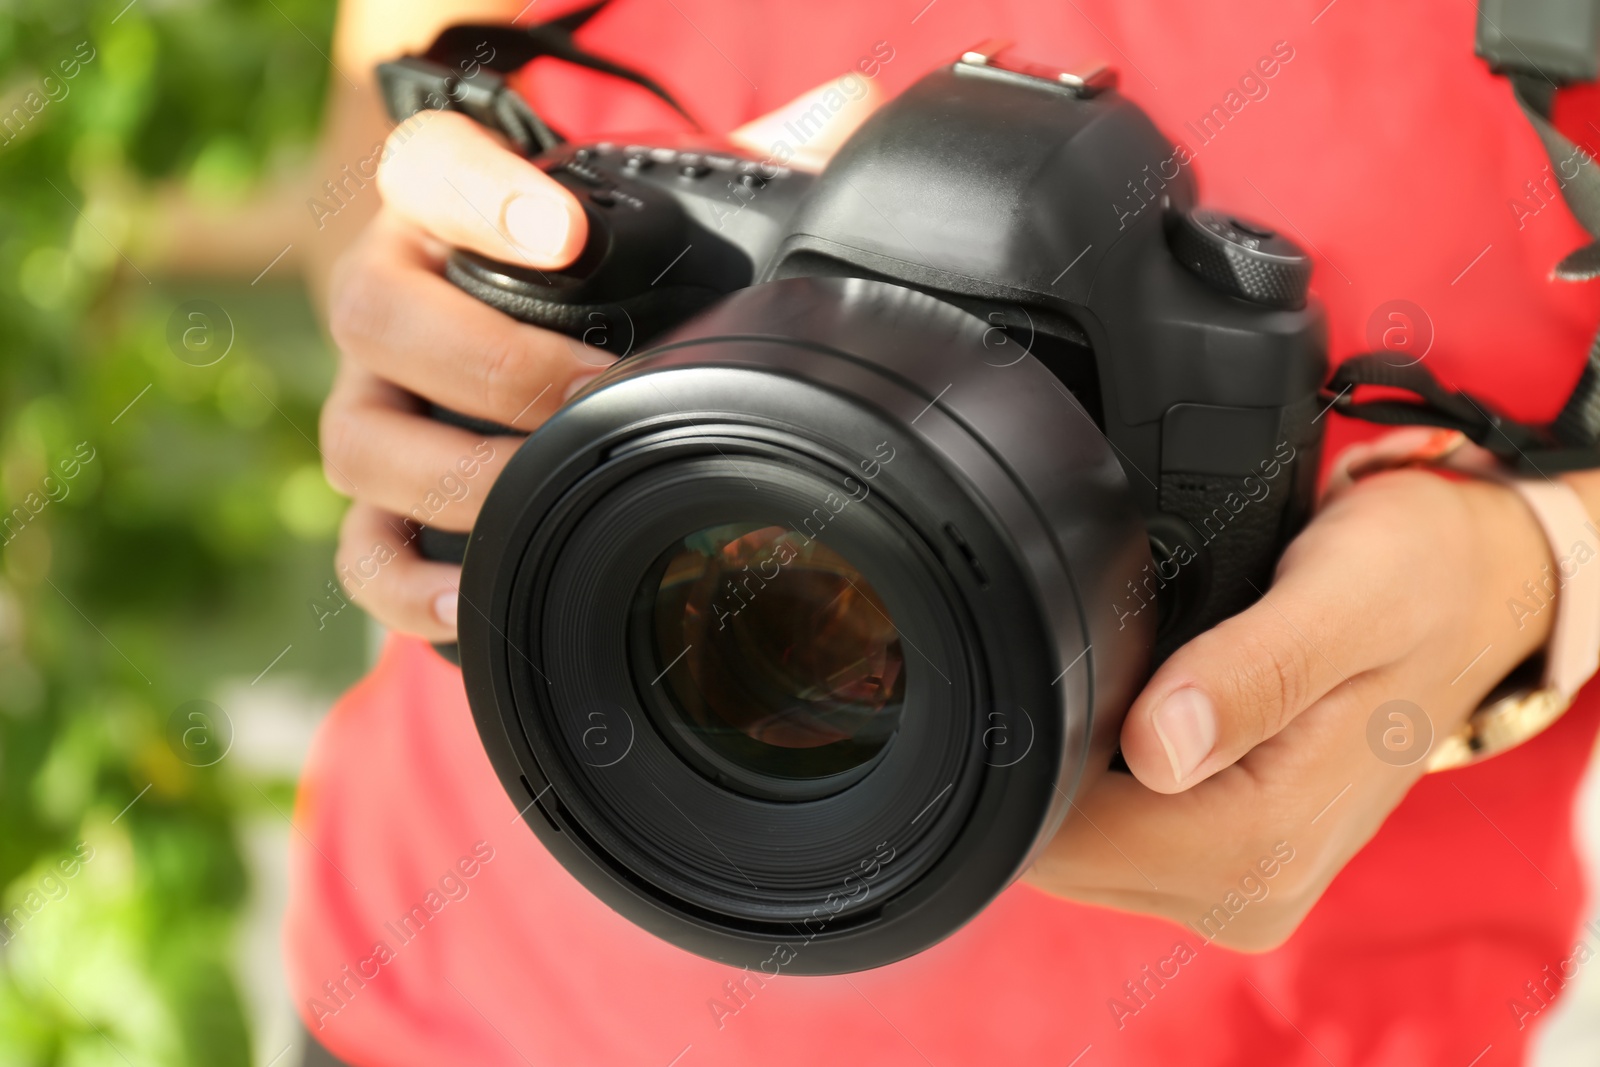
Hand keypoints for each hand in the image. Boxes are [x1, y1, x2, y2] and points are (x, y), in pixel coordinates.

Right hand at [319, 77, 881, 640]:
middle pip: (373, 313)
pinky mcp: (375, 501)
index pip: (423, 165)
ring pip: (356, 440)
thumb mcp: (656, 213)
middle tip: (594, 391)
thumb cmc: (594, 277)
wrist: (525, 339)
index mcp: (446, 210)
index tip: (565, 235)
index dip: (477, 196)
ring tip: (544, 493)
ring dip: (453, 476)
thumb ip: (737, 159)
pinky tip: (476, 597)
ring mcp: (371, 406)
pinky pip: (357, 550)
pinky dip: (405, 584)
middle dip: (488, 363)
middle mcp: (388, 298)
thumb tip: (846, 107)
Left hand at [1024, 469, 1555, 948]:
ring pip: (1083, 846)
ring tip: (1146, 674)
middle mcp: (1245, 893)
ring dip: (1082, 763)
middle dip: (1055, 757)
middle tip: (1114, 651)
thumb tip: (1156, 749)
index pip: (1070, 842)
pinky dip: (1108, 773)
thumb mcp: (1345, 599)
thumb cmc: (1416, 582)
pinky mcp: (1227, 864)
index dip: (1039, 753)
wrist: (1470, 595)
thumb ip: (1251, 674)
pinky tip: (1150, 710)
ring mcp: (1235, 888)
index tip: (1062, 667)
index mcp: (1264, 850)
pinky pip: (1117, 834)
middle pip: (1064, 851)